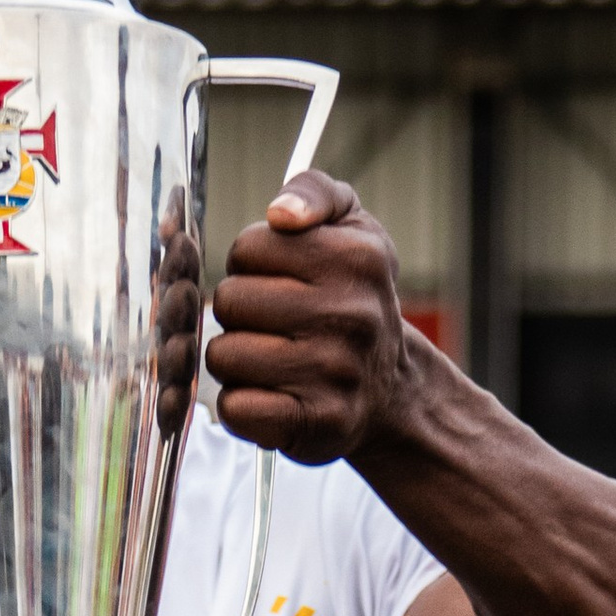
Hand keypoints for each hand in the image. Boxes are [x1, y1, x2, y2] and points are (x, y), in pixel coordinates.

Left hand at [206, 173, 420, 469]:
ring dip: (235, 359)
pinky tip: (268, 396)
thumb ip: (314, 192)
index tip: (277, 280)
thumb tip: (280, 214)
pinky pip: (236, 407)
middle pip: (230, 301)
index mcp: (356, 259)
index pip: (248, 248)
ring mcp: (333, 373)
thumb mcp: (351, 227)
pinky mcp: (315, 423)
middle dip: (238, 313)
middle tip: (270, 325)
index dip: (251, 265)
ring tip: (268, 360)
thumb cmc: (356, 299)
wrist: (390, 389)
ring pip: (224, 355)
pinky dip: (241, 404)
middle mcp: (350, 315)